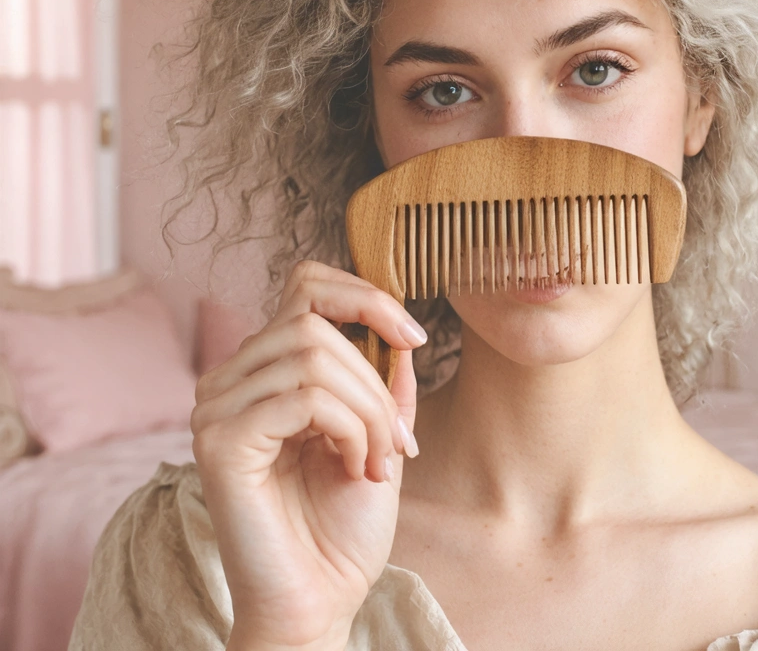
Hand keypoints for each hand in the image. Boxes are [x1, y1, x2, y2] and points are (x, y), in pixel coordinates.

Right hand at [190, 260, 425, 650]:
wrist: (320, 600)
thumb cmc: (343, 524)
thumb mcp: (379, 432)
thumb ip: (383, 379)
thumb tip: (399, 332)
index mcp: (264, 369)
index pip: (305, 286)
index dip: (363, 296)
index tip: (413, 335)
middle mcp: (230, 379)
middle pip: (315, 322)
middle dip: (375, 378)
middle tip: (398, 439)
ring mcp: (216, 406)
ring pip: (314, 355)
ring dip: (368, 409)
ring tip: (379, 461)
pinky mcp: (219, 439)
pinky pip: (304, 396)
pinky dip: (349, 429)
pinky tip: (356, 469)